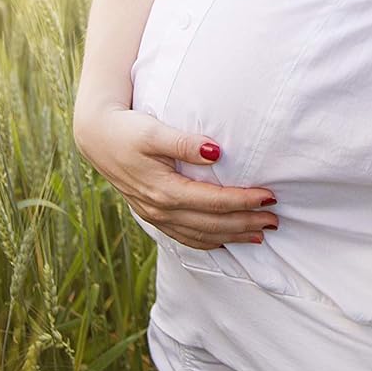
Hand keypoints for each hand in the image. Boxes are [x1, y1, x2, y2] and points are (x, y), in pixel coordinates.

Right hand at [73, 105, 279, 249]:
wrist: (96, 137)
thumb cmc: (127, 130)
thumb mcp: (154, 131)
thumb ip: (184, 143)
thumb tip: (216, 151)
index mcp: (165, 190)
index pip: (214, 202)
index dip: (244, 201)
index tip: (269, 197)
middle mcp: (161, 209)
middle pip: (212, 224)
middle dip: (245, 224)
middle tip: (274, 220)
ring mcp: (155, 215)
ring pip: (200, 235)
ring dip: (231, 236)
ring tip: (259, 235)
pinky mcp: (152, 214)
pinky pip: (184, 236)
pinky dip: (207, 241)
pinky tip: (223, 240)